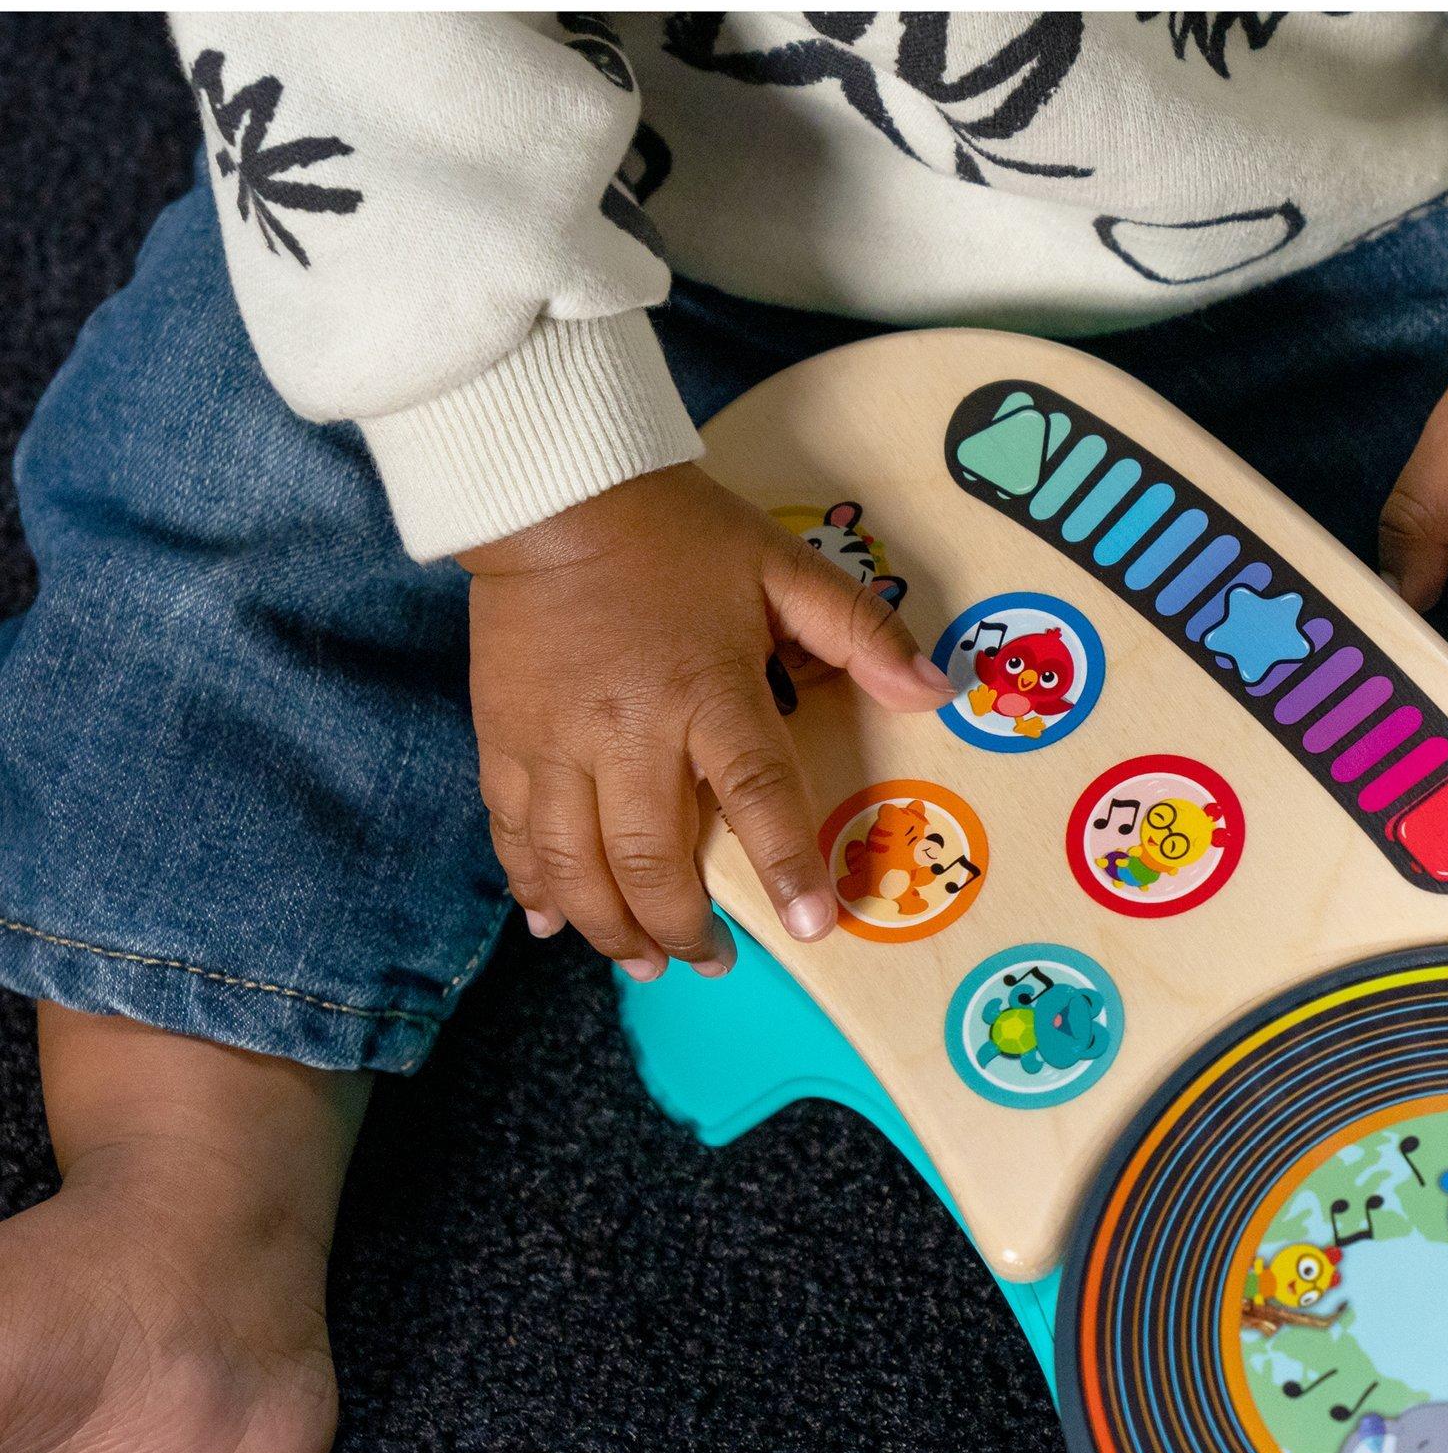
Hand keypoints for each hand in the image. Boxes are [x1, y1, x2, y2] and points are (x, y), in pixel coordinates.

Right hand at [463, 463, 952, 975]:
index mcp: (707, 689)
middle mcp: (626, 730)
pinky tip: (553, 924)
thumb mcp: (782, 567)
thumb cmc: (678, 534)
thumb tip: (939, 690)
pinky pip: (514, 835)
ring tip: (645, 961)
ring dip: (611, 928)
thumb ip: (862, 633)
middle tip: (714, 961)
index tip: (812, 927)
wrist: (551, 491)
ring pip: (575, 865)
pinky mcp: (504, 741)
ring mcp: (555, 742)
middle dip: (685, 928)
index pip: (755, 795)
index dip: (787, 866)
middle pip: (651, 860)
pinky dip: (532, 888)